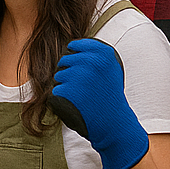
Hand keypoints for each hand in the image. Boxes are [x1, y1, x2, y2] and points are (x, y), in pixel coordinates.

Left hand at [49, 38, 148, 168]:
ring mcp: (76, 76)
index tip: (85, 68)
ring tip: (84, 95)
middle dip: (71, 73)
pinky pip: (56, 90)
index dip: (76, 55)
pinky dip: (63, 97)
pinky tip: (78, 103)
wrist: (113, 123)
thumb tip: (70, 45)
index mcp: (103, 53)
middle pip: (64, 60)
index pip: (75, 45)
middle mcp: (90, 61)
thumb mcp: (110, 68)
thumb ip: (94, 53)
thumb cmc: (110, 95)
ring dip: (67, 85)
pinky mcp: (65, 90)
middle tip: (87, 87)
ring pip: (59, 75)